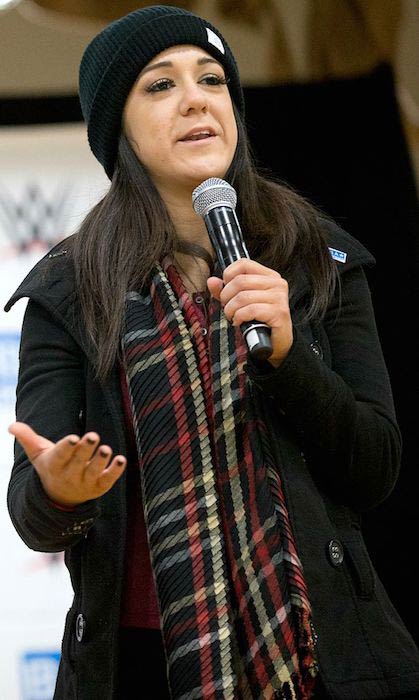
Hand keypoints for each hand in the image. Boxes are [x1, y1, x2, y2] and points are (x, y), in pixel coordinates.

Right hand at [8, 422, 125, 506]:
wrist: (60, 497)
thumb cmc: (51, 466)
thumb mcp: (38, 454)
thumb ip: (27, 438)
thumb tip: (12, 425)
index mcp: (54, 465)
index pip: (60, 456)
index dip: (67, 447)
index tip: (73, 438)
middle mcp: (69, 475)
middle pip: (78, 462)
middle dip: (85, 450)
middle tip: (94, 436)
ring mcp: (85, 483)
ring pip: (93, 472)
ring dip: (101, 461)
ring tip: (106, 449)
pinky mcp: (99, 487)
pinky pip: (108, 480)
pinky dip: (115, 471)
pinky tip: (121, 460)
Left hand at [207, 258, 292, 367]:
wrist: (275, 343)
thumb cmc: (259, 320)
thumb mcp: (240, 302)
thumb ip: (225, 290)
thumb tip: (212, 281)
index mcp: (269, 276)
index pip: (244, 263)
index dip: (228, 275)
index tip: (225, 289)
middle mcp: (277, 284)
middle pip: (240, 281)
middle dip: (226, 297)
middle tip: (227, 308)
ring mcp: (279, 298)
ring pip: (242, 297)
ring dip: (231, 310)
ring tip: (233, 317)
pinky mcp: (279, 312)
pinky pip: (250, 310)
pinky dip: (239, 317)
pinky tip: (239, 322)